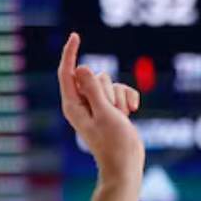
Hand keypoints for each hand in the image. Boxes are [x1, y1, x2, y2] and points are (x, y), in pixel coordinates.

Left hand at [56, 33, 144, 180]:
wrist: (127, 164)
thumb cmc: (114, 143)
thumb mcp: (105, 113)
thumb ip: (93, 90)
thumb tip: (80, 68)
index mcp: (73, 105)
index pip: (67, 73)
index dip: (70, 53)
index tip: (75, 35)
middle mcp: (82, 103)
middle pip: (96, 76)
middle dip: (108, 89)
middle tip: (111, 112)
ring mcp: (97, 105)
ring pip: (111, 82)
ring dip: (120, 96)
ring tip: (121, 117)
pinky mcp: (111, 108)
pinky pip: (121, 89)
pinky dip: (129, 97)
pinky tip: (133, 111)